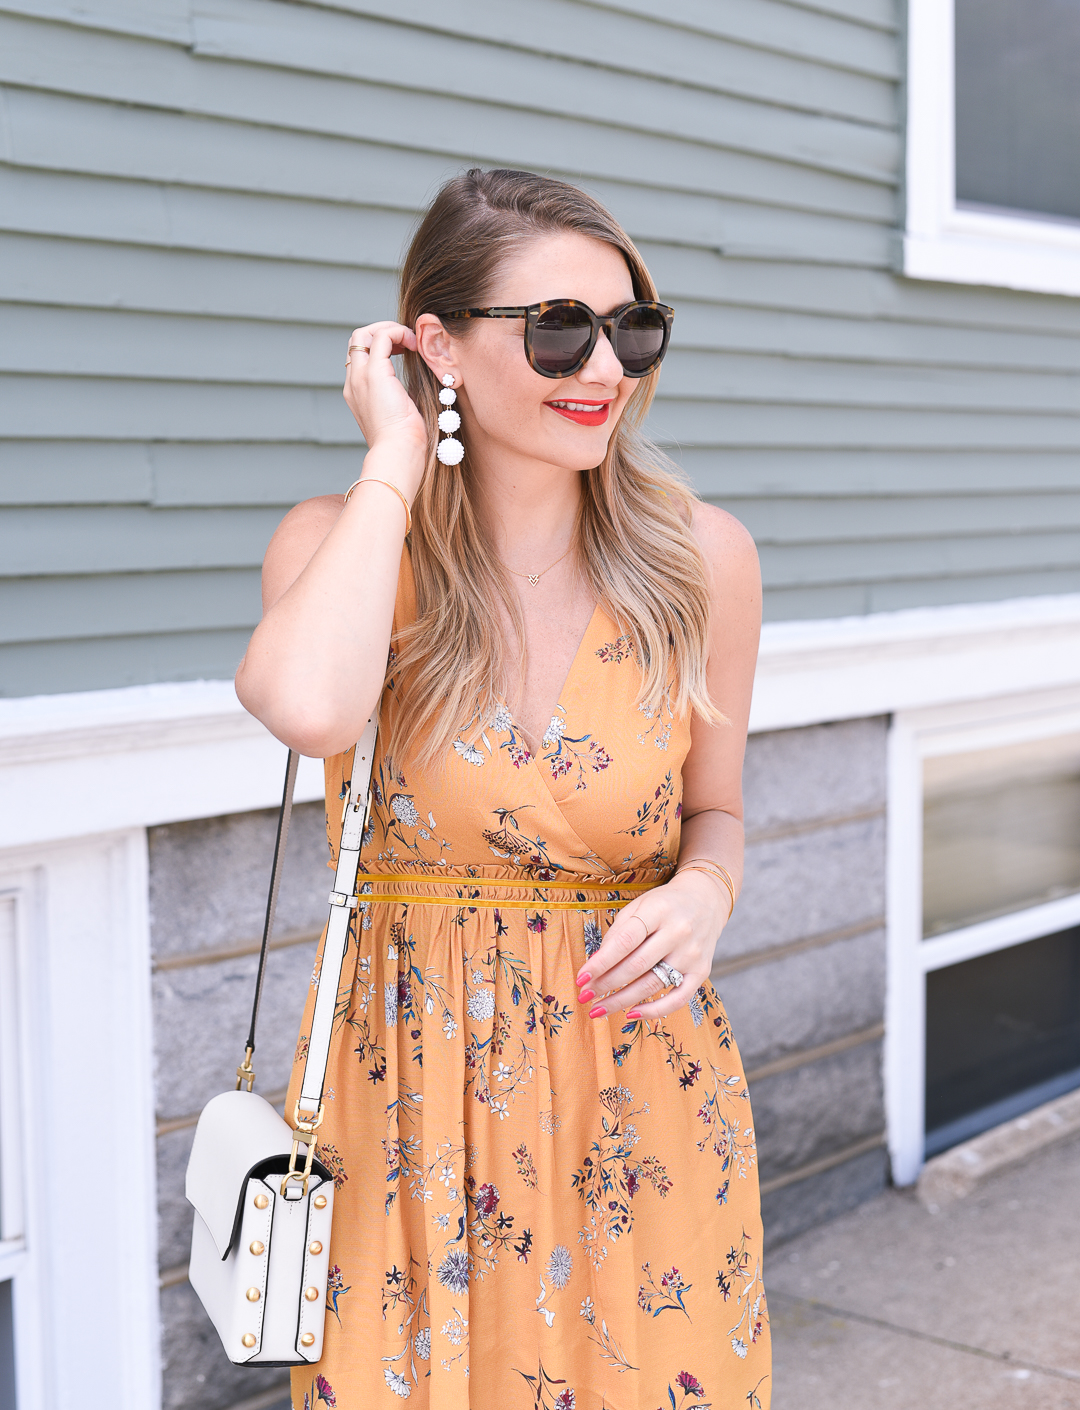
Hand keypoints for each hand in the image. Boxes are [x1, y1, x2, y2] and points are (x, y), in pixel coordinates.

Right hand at [343, 322, 427, 488]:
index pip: (360, 356)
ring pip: (364, 333)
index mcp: (357, 394)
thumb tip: (421, 384)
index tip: (404, 351)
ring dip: (390, 329)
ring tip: (411, 340)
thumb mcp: (402, 414)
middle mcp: (353, 383)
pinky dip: (398, 333)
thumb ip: (403, 396)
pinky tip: (415, 344)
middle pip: (357, 340)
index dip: (380, 346)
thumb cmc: (406, 443)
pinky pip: (382, 336)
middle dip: (382, 331)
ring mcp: (361, 377)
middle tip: (407, 340)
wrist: (398, 454)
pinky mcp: (374, 373)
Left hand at [574, 870, 728, 1020]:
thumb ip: (618, 932)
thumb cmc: (664, 904)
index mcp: (658, 910)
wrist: (706, 900)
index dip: (601, 962)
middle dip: (606, 984)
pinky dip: (654, 1011)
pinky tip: (631, 1014)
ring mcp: (692, 954)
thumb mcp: (639, 906)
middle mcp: (678, 932)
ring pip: (652, 985)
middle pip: (636, 966)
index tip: (581, 978)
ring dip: (621, 1000)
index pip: (625, 941)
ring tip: (598, 1009)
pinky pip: (678, 999)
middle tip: (585, 996)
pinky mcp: (702, 971)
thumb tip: (596, 965)